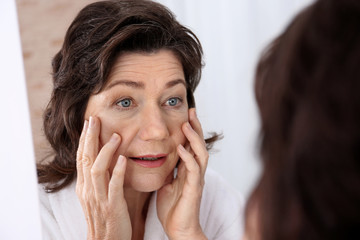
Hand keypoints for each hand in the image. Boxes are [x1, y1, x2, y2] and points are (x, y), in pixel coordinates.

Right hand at [76, 116, 130, 239]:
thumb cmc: (105, 218)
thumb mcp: (97, 196)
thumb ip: (99, 178)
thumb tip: (106, 159)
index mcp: (84, 187)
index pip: (81, 158)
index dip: (84, 140)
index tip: (89, 123)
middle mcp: (88, 190)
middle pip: (86, 159)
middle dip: (90, 138)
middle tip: (94, 119)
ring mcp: (99, 198)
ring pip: (97, 169)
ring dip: (106, 151)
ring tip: (115, 136)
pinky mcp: (112, 205)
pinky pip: (114, 185)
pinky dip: (117, 171)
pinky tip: (123, 159)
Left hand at [157, 108, 207, 239]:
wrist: (178, 229)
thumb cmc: (173, 208)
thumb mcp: (167, 183)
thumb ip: (168, 170)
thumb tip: (159, 157)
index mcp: (188, 169)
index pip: (192, 145)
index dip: (190, 130)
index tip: (185, 114)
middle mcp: (195, 172)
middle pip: (200, 145)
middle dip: (196, 127)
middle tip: (191, 111)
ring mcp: (196, 180)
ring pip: (200, 154)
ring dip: (194, 139)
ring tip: (187, 125)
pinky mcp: (193, 189)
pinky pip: (193, 171)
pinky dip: (188, 158)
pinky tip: (181, 149)